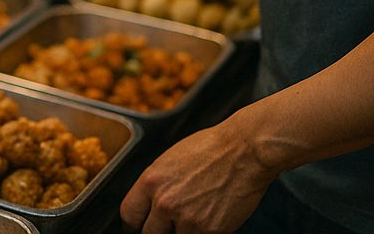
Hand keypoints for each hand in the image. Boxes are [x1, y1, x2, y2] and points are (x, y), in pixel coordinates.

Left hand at [121, 119, 274, 233]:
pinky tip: (209, 218)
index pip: (129, 214)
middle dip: (159, 230)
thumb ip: (157, 185)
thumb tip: (150, 205)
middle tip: (170, 224)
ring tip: (194, 215)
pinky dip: (203, 233)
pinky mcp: (210, 231)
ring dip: (182, 232)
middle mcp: (165, 202)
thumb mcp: (170, 160)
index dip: (136, 222)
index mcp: (151, 180)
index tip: (142, 223)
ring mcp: (187, 219)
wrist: (244, 151)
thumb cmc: (210, 149)